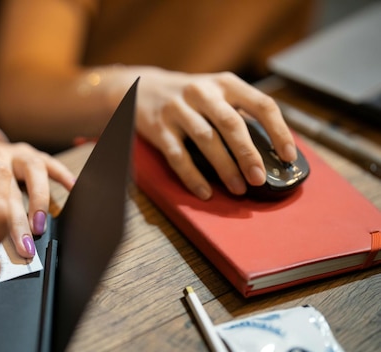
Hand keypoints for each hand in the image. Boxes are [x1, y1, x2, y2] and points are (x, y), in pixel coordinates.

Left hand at [0, 128, 74, 258]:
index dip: (1, 205)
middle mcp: (1, 152)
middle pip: (19, 178)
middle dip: (22, 216)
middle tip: (23, 248)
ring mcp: (17, 153)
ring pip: (38, 168)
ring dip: (42, 198)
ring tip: (41, 228)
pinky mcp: (28, 158)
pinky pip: (50, 163)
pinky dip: (62, 174)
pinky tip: (73, 189)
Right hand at [107, 67, 297, 198]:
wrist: (139, 87)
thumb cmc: (186, 97)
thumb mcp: (214, 93)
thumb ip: (236, 114)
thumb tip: (267, 151)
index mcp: (224, 84)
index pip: (261, 104)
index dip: (278, 131)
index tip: (288, 155)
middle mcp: (202, 92)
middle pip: (232, 124)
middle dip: (249, 155)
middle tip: (259, 178)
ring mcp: (178, 109)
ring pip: (206, 140)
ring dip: (225, 167)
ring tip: (238, 188)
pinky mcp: (159, 127)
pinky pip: (178, 156)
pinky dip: (193, 176)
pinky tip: (205, 191)